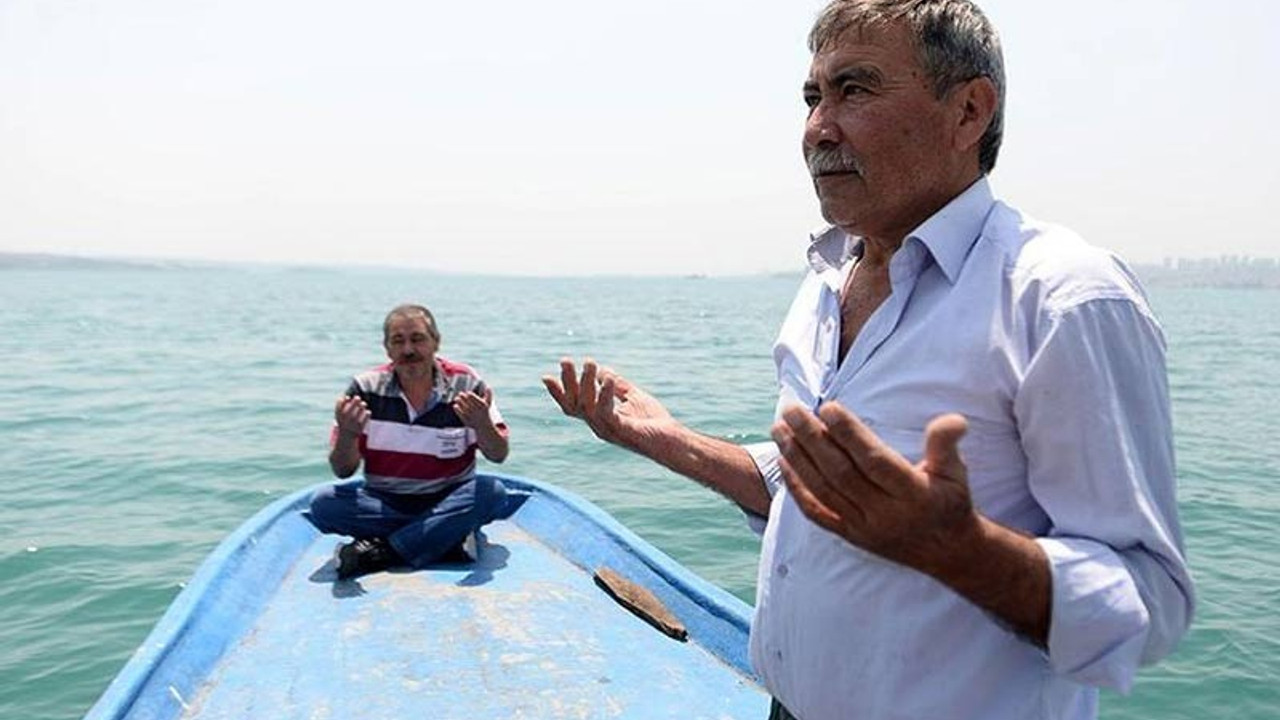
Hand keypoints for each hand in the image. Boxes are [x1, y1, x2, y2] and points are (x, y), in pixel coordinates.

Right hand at [334, 395, 370, 435]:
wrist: (346, 438)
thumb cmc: (344, 423)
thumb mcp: (340, 415)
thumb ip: (342, 406)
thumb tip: (347, 397)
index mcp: (338, 418)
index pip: (338, 408)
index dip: (342, 401)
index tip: (347, 397)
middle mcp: (344, 422)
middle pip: (349, 411)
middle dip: (354, 403)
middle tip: (358, 397)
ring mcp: (351, 426)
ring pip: (357, 415)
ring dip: (361, 407)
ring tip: (364, 403)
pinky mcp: (359, 429)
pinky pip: (364, 420)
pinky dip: (366, 415)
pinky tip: (368, 411)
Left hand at [453, 387, 494, 428]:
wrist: (484, 426)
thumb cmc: (485, 412)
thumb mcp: (488, 404)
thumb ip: (489, 395)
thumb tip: (488, 387)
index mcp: (483, 406)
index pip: (476, 399)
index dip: (471, 395)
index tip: (468, 393)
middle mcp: (477, 411)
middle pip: (469, 403)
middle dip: (464, 398)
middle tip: (460, 394)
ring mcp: (472, 416)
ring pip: (465, 408)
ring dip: (460, 403)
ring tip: (456, 399)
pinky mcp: (467, 421)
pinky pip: (461, 415)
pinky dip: (458, 410)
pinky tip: (455, 406)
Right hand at [542, 357, 673, 448]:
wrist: (673, 441)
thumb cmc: (654, 423)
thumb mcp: (634, 398)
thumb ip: (618, 385)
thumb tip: (604, 370)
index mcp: (599, 418)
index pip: (572, 405)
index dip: (558, 393)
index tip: (545, 376)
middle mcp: (599, 426)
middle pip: (574, 405)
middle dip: (567, 382)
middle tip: (565, 360)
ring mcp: (608, 430)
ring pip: (587, 407)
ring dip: (586, 383)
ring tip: (590, 363)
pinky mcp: (621, 430)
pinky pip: (607, 412)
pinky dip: (605, 394)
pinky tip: (609, 378)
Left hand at [771, 403, 977, 573]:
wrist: (947, 554)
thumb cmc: (949, 503)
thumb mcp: (956, 473)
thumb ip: (946, 444)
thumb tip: (952, 420)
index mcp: (912, 494)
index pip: (874, 461)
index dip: (849, 434)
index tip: (827, 407)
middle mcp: (885, 513)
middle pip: (841, 473)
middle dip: (812, 439)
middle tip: (792, 410)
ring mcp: (863, 527)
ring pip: (823, 490)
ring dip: (798, 458)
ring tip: (779, 429)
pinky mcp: (850, 536)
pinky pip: (817, 513)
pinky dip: (797, 488)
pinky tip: (783, 461)